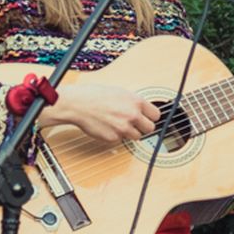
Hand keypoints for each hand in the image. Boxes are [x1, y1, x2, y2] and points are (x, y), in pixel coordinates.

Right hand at [44, 84, 160, 143]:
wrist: (77, 104)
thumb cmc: (95, 95)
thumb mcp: (120, 93)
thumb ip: (134, 103)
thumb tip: (143, 110)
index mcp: (136, 102)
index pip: (156, 115)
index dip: (151, 117)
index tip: (147, 118)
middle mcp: (132, 115)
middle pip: (150, 129)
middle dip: (143, 127)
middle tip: (135, 124)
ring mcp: (123, 128)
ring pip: (136, 136)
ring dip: (129, 132)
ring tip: (118, 124)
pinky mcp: (113, 138)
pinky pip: (120, 140)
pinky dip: (115, 136)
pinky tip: (107, 127)